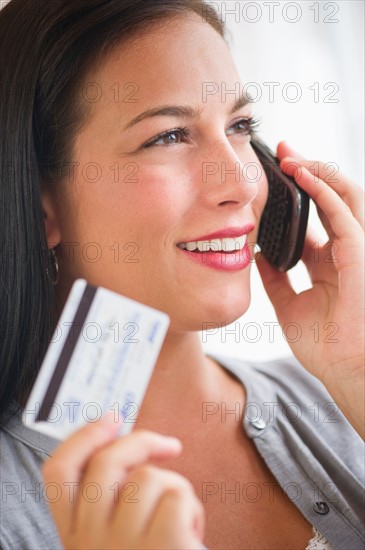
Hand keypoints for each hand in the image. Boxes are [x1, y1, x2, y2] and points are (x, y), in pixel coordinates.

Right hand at [42, 415, 204, 549]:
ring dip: (176, 489)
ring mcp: (122, 544)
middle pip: (106, 463)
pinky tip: (192, 533)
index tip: (110, 418)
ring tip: (180, 518)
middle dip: (141, 441)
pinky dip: (192, 507)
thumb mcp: (116, 539)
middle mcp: (90, 541)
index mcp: (76, 536)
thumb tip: (125, 447)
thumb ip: (110, 502)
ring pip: (148, 477)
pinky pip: (177, 495)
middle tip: (168, 445)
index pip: (58, 474)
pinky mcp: (161, 546)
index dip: (82, 437)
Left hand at [256, 141, 363, 435]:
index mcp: (328, 262)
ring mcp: (356, 251)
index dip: (295, 195)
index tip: (272, 176)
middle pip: (329, 199)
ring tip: (291, 156)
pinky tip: (304, 176)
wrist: (343, 372)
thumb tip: (254, 255)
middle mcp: (344, 251)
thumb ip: (275, 279)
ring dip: (318, 173)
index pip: (314, 217)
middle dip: (308, 172)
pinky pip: (345, 215)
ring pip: (344, 198)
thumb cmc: (324, 346)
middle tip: (283, 151)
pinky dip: (325, 192)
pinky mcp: (360, 255)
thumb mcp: (289, 305)